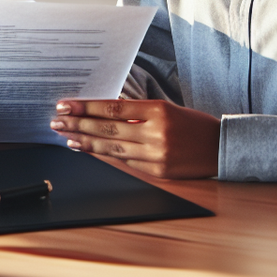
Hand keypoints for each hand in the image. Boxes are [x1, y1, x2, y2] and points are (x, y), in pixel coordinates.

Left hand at [49, 98, 219, 178]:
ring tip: (66, 136)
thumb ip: (138, 110)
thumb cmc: (192, 124)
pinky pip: (125, 161)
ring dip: (86, 142)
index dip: (86, 107)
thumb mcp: (167, 108)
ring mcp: (156, 154)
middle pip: (108, 128)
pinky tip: (89, 150)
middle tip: (56, 120)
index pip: (113, 108)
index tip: (66, 105)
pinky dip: (104, 155)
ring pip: (112, 148)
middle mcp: (156, 133)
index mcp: (158, 110)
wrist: (220, 147)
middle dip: (78, 124)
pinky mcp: (158, 171)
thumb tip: (105, 109)